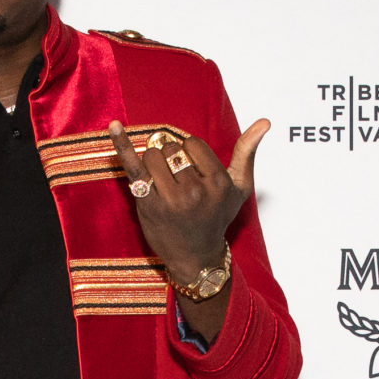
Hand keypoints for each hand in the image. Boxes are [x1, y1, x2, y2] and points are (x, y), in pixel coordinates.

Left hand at [108, 118, 269, 287]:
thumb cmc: (217, 217)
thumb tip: (264, 121)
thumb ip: (247, 153)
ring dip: (153, 166)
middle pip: (170, 149)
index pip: (192, 144)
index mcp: (218, 183)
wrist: (196, 257)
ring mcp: (169, 199)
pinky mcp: (148, 206)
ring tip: (162, 186)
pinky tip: (114, 127)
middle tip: (177, 185)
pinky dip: (122, 146)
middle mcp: (194, 191)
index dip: (188, 154)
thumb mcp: (239, 188)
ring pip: (152, 156)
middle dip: (170, 160)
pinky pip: (133, 168)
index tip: (192, 174)